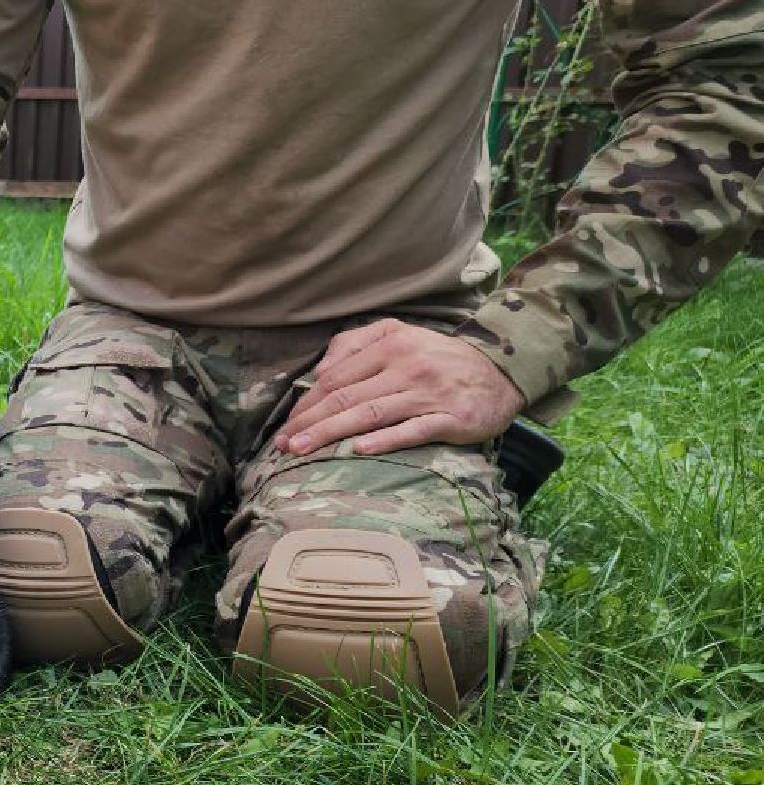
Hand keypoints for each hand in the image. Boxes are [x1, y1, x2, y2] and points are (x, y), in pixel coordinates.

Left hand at [275, 320, 524, 455]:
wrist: (501, 371)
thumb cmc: (438, 357)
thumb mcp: (398, 334)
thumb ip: (355, 342)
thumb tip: (319, 370)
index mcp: (390, 345)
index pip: (336, 377)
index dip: (306, 403)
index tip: (286, 426)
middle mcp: (406, 367)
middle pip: (346, 397)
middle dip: (309, 422)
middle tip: (282, 444)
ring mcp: (428, 394)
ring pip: (370, 414)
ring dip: (331, 433)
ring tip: (302, 450)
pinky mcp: (450, 419)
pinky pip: (412, 431)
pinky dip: (385, 440)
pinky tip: (359, 449)